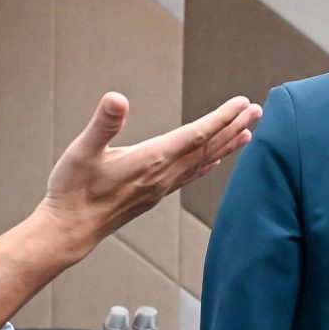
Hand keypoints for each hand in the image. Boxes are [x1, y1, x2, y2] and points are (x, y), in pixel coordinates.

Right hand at [40, 93, 258, 256]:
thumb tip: (116, 99)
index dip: (222, 117)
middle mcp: (163, 175)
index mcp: (151, 160)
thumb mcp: (82, 150)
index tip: (244, 103)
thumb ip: (103, 124)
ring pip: (203, 163)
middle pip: (207, 148)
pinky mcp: (155, 195)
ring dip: (226, 145)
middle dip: (234, 127)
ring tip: (247, 133)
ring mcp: (161, 187)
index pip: (196, 134)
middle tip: (258, 111)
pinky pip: (191, 176)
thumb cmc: (72, 190)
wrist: (70, 230)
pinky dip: (208, 164)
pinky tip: (214, 160)